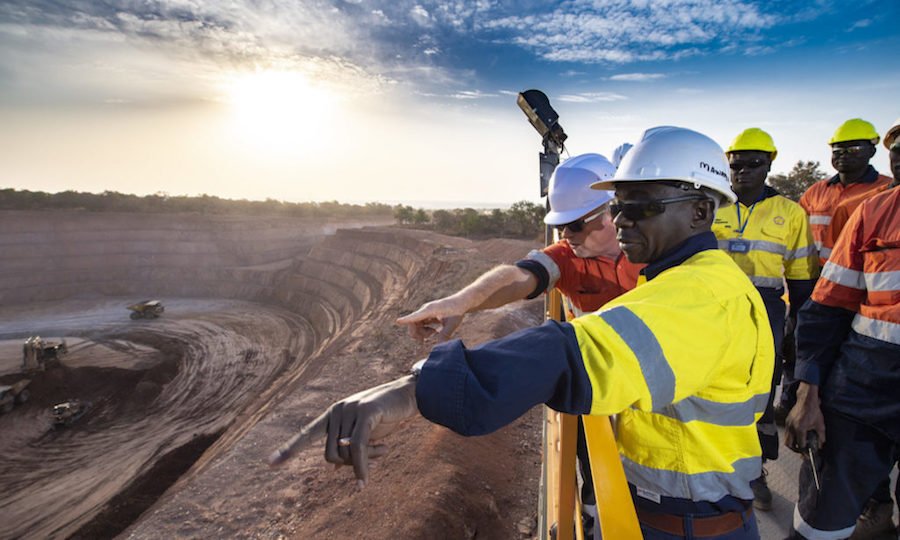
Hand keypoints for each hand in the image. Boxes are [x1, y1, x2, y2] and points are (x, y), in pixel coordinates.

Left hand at [268, 375, 418, 486]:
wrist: (409, 395)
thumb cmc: (386, 415)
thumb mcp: (365, 433)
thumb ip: (348, 446)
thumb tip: (335, 469)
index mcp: (332, 415)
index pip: (307, 434)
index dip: (289, 449)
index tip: (270, 463)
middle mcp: (336, 411)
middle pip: (331, 455)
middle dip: (350, 465)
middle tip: (373, 458)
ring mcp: (349, 410)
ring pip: (345, 454)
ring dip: (364, 462)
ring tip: (383, 449)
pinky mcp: (365, 413)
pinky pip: (357, 448)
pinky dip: (362, 467)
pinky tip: (364, 480)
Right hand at [397, 298, 464, 341]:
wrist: (462, 302)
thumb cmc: (457, 311)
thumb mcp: (452, 324)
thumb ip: (445, 335)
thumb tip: (439, 346)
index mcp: (429, 310)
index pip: (415, 316)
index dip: (406, 320)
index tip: (398, 321)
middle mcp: (425, 310)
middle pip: (413, 323)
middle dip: (416, 334)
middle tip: (423, 342)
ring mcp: (426, 312)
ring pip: (417, 325)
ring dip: (422, 332)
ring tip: (434, 334)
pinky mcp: (429, 315)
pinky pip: (422, 324)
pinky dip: (426, 330)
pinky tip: (435, 332)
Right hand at [784, 383, 825, 452]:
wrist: (806, 400)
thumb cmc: (814, 411)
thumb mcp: (820, 425)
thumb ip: (821, 437)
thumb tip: (820, 445)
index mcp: (800, 429)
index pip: (800, 445)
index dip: (804, 451)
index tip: (807, 455)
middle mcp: (792, 427)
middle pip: (789, 444)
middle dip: (795, 450)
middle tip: (801, 451)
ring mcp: (788, 424)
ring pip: (786, 439)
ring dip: (792, 443)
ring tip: (799, 445)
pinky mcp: (787, 421)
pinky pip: (787, 433)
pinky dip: (791, 437)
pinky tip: (797, 436)